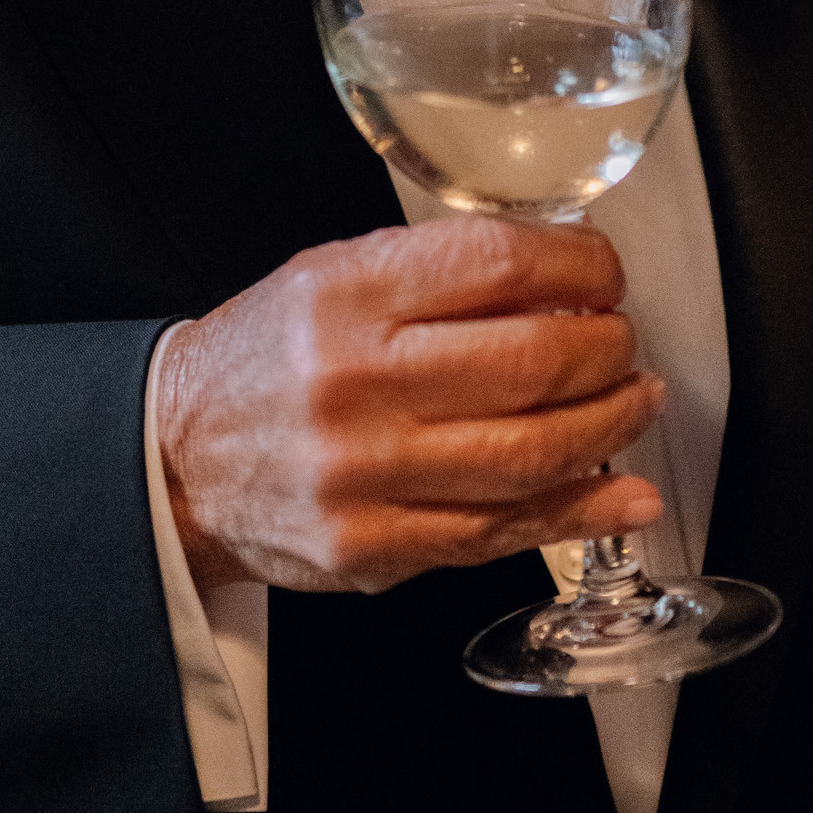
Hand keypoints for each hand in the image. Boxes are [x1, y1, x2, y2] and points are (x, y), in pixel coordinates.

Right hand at [154, 219, 664, 597]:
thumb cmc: (264, 358)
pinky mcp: (375, 547)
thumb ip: (436, 272)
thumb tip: (560, 277)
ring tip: (636, 399)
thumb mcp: (330, 276)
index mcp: (345, 295)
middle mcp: (356, 382)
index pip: (495, 264)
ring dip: (609, 424)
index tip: (604, 270)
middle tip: (623, 339)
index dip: (576, 264)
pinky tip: (623, 494)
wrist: (176, 457)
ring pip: (530, 453)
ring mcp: (367, 474)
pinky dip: (580, 512)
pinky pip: (501, 531)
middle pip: (528, 361)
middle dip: (605, 347)